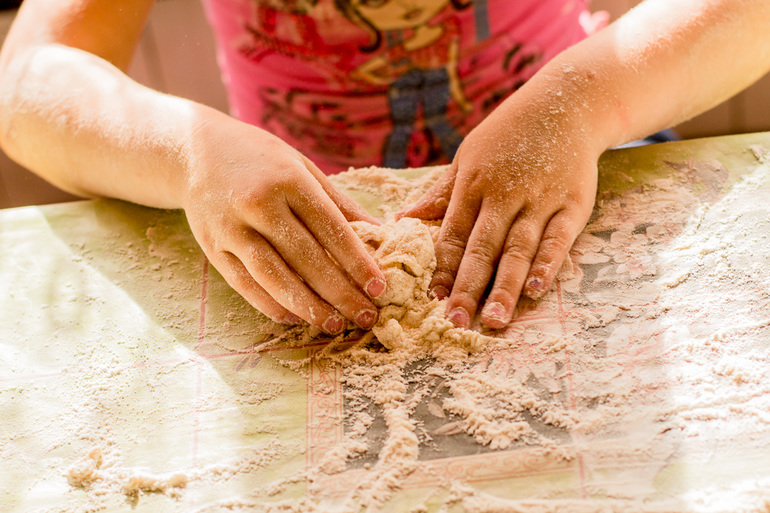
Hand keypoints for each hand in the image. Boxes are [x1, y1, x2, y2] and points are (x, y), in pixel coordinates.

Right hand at [182, 116, 386, 332]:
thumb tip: (381, 234)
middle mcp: (259, 205)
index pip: (330, 228)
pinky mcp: (213, 248)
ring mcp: (232, 228)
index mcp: (288, 180)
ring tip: (335, 325)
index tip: (379, 286)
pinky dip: (272, 305)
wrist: (195, 151)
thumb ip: (340, 203)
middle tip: (366, 316)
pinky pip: (245, 284)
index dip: (357, 261)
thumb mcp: (303, 168)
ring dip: (308, 307)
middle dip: (340, 292)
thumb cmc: (262, 160)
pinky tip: (297, 318)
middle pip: (306, 258)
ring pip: (274, 277)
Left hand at [400, 94, 600, 328]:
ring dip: (506, 286)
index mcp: (472, 184)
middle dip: (467, 288)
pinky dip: (548, 264)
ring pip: (519, 249)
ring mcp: (539, 199)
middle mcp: (503, 194)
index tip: (431, 300)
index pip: (453, 235)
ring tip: (494, 320)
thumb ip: (439, 194)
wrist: (564, 103)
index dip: (443, 270)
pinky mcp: (572, 203)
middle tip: (455, 323)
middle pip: (482, 248)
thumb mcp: (467, 157)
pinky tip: (538, 290)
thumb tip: (401, 220)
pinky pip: (558, 238)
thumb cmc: (507, 135)